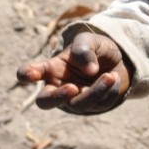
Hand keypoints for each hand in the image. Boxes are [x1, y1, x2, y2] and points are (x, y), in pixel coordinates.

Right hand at [16, 32, 131, 114]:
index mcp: (51, 68)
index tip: (29, 74)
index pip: (31, 72)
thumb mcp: (90, 41)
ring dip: (96, 91)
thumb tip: (89, 71)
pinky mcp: (93, 107)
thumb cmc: (96, 49)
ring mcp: (75, 99)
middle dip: (57, 98)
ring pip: (79, 104)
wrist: (121, 60)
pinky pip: (101, 104)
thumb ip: (84, 50)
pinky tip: (114, 78)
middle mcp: (58, 87)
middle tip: (72, 88)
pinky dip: (111, 89)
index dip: (27, 74)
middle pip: (45, 102)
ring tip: (110, 75)